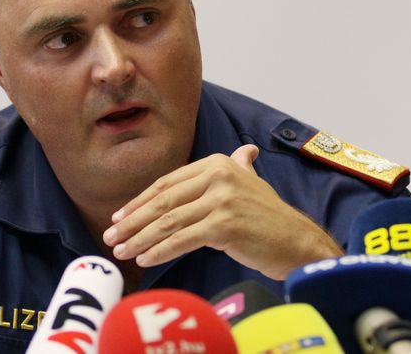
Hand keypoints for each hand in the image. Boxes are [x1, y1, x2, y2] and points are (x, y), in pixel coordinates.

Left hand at [102, 144, 342, 279]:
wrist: (299, 242)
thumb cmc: (271, 218)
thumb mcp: (252, 184)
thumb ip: (240, 166)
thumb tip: (243, 152)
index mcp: (218, 163)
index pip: (167, 182)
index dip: (140, 200)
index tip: (119, 215)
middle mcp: (218, 176)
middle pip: (163, 200)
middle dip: (133, 220)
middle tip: (111, 234)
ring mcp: (222, 200)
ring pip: (169, 221)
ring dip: (140, 238)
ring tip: (121, 250)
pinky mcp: (225, 225)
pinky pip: (182, 239)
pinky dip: (160, 251)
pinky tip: (145, 259)